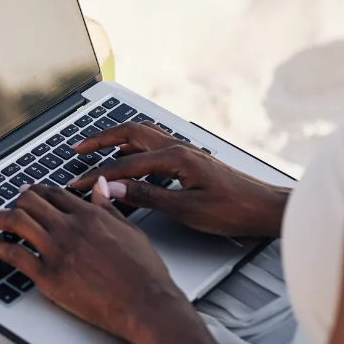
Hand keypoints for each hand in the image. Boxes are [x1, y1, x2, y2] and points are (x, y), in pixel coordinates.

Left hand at [0, 181, 190, 343]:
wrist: (146, 303)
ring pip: (16, 221)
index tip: (28, 193)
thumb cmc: (144, 272)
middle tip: (9, 207)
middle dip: (15, 201)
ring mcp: (57, 250)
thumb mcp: (130, 230)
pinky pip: (14, 254)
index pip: (53, 193)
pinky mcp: (48, 276)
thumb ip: (109, 207)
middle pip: (29, 202)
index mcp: (90, 215)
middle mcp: (70, 228)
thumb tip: (100, 186)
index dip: (36, 191)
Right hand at [68, 123, 289, 237]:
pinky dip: (133, 147)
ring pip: (142, 135)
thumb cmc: (234, 210)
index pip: (124, 165)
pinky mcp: (189, 159)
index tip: (76, 183)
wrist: (266, 208)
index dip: (97, 175)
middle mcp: (178, 148)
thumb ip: (148, 196)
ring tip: (94, 147)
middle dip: (100, 139)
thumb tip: (116, 188)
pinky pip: (153, 145)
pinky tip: (127, 158)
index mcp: (175, 158)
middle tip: (77, 147)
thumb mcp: (187, 209)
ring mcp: (185, 151)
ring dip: (115, 138)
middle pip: (130, 133)